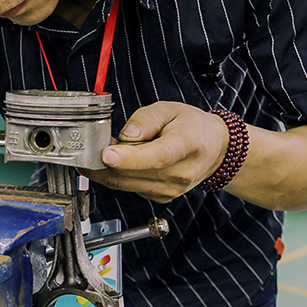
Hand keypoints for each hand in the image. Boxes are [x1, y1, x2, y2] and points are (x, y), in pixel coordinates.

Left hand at [86, 102, 229, 203]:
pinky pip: (129, 188)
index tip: (106, 154)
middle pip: (132, 173)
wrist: (214, 150)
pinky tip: (120, 161)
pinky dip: (118, 175)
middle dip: (104, 160)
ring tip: (107, 149)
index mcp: (185, 146)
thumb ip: (146, 119)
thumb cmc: (191, 127)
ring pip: (125, 184)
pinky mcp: (161, 197)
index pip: (156, 157)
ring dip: (107, 169)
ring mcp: (170, 190)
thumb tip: (126, 134)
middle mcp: (179, 174)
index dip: (128, 158)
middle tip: (92, 143)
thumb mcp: (169, 109)